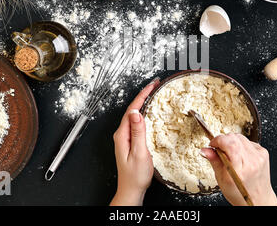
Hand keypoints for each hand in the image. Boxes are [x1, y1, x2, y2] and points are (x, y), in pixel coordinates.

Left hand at [110, 78, 159, 205]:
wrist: (131, 190)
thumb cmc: (135, 176)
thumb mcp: (139, 153)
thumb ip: (138, 132)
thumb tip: (136, 112)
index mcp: (122, 135)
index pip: (132, 109)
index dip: (142, 95)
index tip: (151, 86)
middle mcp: (122, 134)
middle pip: (133, 109)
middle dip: (143, 95)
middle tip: (155, 85)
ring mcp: (126, 137)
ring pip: (135, 115)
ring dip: (144, 103)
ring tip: (153, 93)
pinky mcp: (130, 141)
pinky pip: (137, 122)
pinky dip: (145, 113)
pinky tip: (150, 112)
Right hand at [201, 133, 276, 205]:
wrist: (258, 199)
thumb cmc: (240, 193)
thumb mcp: (222, 180)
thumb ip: (214, 161)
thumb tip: (205, 150)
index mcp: (239, 169)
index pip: (229, 143)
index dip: (218, 140)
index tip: (212, 144)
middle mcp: (252, 161)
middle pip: (234, 137)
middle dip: (223, 140)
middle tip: (219, 150)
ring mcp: (259, 156)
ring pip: (240, 137)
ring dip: (232, 142)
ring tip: (230, 155)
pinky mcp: (264, 153)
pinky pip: (248, 141)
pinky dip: (241, 145)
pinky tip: (240, 155)